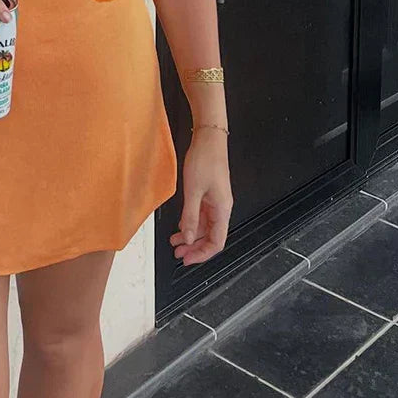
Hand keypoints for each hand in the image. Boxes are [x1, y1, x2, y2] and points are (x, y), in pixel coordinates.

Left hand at [169, 129, 232, 265]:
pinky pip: (201, 215)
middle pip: (211, 237)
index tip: (187, 259)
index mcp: (222, 209)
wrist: (208, 138)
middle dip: (195, 248)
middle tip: (178, 253)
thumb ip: (191, 216)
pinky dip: (190, 223)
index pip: (216, 242)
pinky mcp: (208, 194)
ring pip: (205, 227)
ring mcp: (215, 201)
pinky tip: (180, 226)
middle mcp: (221, 208)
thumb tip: (189, 237)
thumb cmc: (205, 159)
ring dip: (191, 236)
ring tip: (175, 242)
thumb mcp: (193, 191)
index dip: (202, 254)